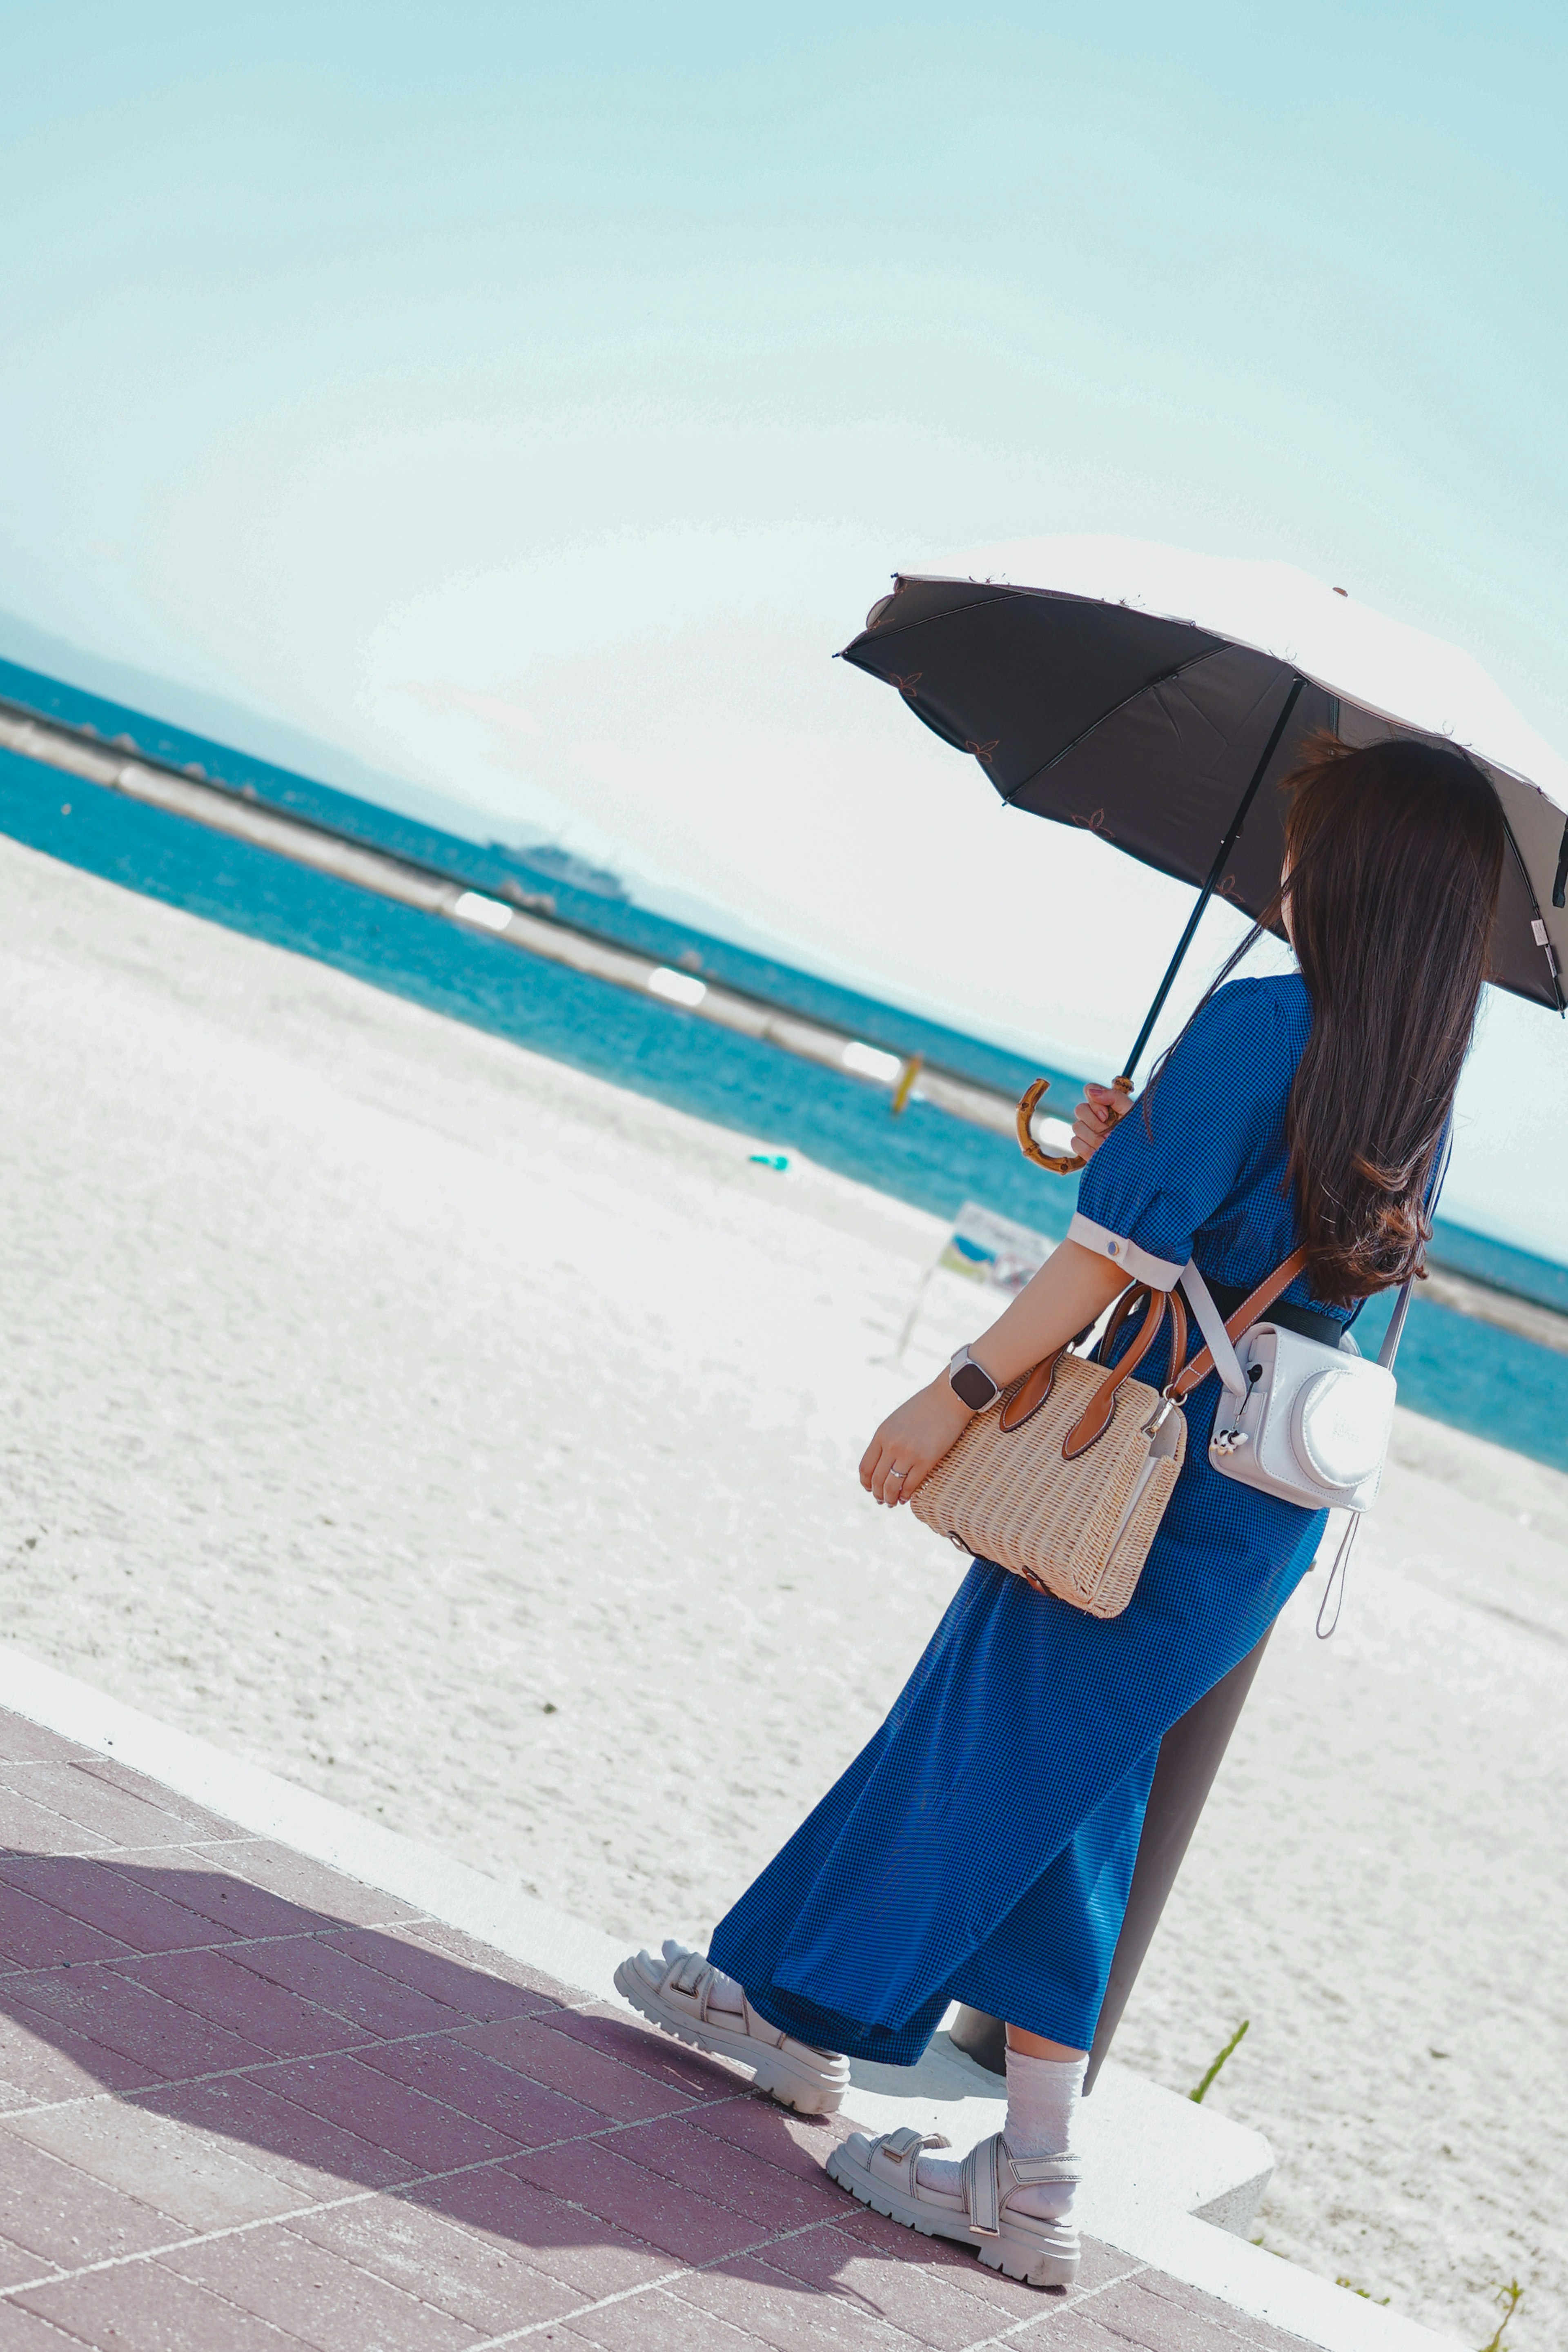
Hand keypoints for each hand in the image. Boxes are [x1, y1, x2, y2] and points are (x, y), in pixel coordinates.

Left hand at [860, 1375, 974, 1505]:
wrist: (949, 1398)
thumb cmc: (925, 1408)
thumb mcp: (897, 1420)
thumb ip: (888, 1439)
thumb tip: (884, 1461)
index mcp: (882, 1434)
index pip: (866, 1466)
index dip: (866, 1482)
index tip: (869, 1488)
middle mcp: (891, 1445)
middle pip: (877, 1479)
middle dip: (877, 1493)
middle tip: (881, 1500)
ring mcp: (908, 1453)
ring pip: (892, 1485)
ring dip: (890, 1498)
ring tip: (892, 1502)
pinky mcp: (926, 1460)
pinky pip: (911, 1484)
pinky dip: (906, 1495)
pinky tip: (906, 1498)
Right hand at [1071, 1081, 1132, 1161]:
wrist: (1140, 1157)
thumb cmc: (1139, 1133)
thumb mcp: (1131, 1112)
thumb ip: (1114, 1097)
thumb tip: (1092, 1092)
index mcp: (1107, 1104)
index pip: (1090, 1089)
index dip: (1095, 1103)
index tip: (1106, 1117)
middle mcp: (1095, 1115)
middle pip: (1080, 1109)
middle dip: (1095, 1125)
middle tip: (1110, 1136)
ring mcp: (1087, 1131)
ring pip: (1077, 1127)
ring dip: (1094, 1138)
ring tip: (1108, 1146)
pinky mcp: (1083, 1147)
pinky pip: (1075, 1143)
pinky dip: (1086, 1149)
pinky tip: (1098, 1154)